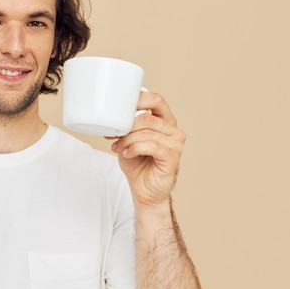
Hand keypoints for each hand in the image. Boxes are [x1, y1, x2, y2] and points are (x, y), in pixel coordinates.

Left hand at [107, 91, 185, 206]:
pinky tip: (128, 154)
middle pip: (147, 118)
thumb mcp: (127, 139)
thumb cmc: (137, 163)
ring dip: (127, 140)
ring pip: (146, 132)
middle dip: (125, 127)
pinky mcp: (173, 156)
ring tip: (118, 148)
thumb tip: (114, 113)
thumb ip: (127, 125)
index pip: (156, 100)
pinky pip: (151, 145)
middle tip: (114, 137)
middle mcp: (173, 130)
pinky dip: (134, 148)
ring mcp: (176, 143)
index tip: (119, 106)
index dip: (139, 99)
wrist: (144, 189)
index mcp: (164, 121)